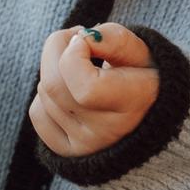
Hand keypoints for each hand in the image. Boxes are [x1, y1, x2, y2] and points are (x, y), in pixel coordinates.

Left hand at [29, 22, 158, 157]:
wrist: (151, 119)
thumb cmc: (145, 77)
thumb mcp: (143, 52)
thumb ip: (116, 39)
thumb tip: (82, 37)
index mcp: (136, 102)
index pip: (86, 87)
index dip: (74, 55)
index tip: (86, 40)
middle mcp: (110, 131)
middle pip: (54, 86)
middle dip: (56, 49)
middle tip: (77, 40)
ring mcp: (86, 145)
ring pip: (44, 95)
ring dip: (54, 69)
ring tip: (80, 66)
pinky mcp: (67, 151)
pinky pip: (38, 114)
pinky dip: (47, 95)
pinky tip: (71, 91)